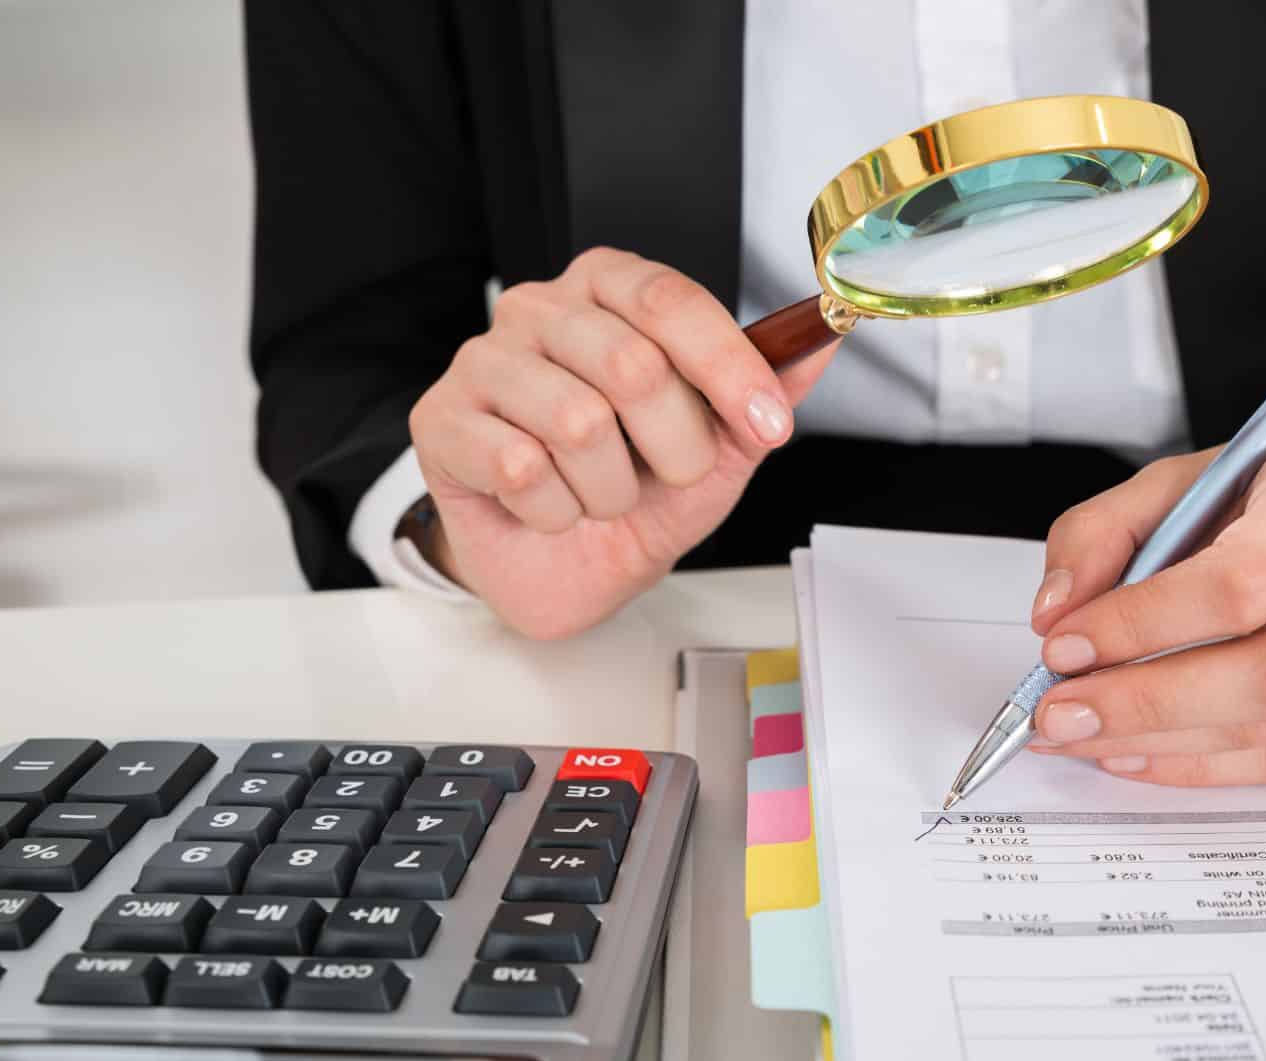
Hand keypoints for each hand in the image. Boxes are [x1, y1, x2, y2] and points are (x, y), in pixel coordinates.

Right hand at [407, 247, 836, 637]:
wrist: (567, 565)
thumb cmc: (637, 489)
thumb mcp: (720, 444)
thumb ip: (767, 389)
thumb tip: (825, 337)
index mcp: (608, 290)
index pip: (670, 300)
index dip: (727, 366)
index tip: (769, 425)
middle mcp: (539, 309)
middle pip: (630, 364)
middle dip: (673, 446)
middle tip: (669, 476)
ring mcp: (481, 361)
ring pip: (575, 422)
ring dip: (611, 488)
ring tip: (602, 494)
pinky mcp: (440, 421)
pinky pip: (519, 468)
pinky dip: (557, 510)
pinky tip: (549, 506)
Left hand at [1025, 418, 1265, 784]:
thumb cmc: (1265, 493)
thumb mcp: (1176, 479)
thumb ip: (1101, 532)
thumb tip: (1055, 613)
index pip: (1243, 580)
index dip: (1146, 623)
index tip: (1065, 645)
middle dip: (1152, 702)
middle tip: (1062, 713)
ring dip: (1162, 741)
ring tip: (1080, 735)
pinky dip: (1197, 764)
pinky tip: (1133, 751)